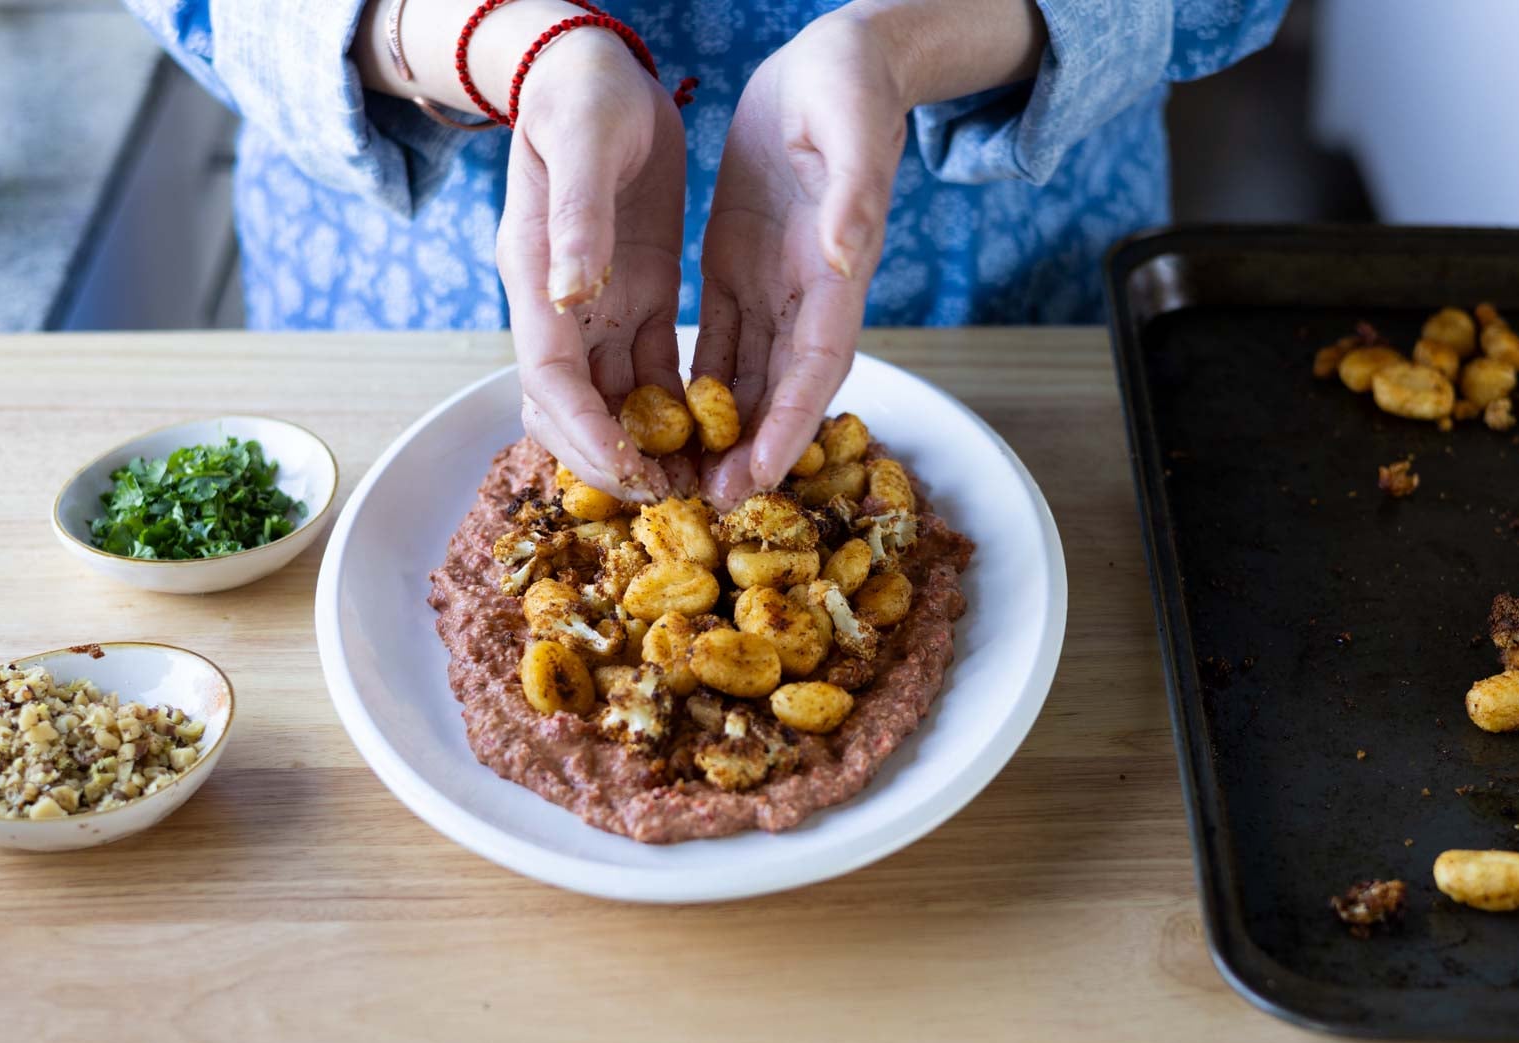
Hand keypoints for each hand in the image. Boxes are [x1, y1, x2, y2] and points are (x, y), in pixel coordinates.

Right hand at [497, 32, 687, 499]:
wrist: (590, 66)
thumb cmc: (582, 95)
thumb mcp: (581, 144)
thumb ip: (575, 220)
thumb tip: (568, 295)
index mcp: (536, 275)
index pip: (552, 380)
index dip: (586, 433)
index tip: (632, 475)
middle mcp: (560, 304)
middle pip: (574, 409)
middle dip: (615, 459)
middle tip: (672, 500)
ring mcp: (597, 305)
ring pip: (615, 401)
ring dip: (650, 447)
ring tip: (701, 485)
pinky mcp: (634, 295)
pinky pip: (651, 372)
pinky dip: (676, 410)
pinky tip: (716, 437)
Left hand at [692, 15, 907, 507]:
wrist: (835, 59)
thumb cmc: (848, 83)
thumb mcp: (850, 124)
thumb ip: (852, 191)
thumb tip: (843, 251)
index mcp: (837, 268)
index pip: (815, 364)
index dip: (791, 423)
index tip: (765, 475)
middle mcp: (808, 291)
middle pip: (780, 390)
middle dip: (753, 451)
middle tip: (717, 506)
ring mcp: (773, 284)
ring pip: (745, 376)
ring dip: (721, 433)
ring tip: (687, 482)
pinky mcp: (740, 268)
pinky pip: (718, 340)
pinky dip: (697, 385)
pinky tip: (666, 420)